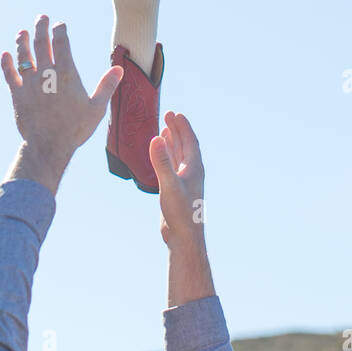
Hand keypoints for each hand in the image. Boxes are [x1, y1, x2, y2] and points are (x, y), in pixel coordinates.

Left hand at [1, 16, 122, 192]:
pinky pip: (9, 75)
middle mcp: (46, 74)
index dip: (60, 30)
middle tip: (42, 17)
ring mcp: (29, 83)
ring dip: (22, 42)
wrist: (49, 146)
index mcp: (66, 74)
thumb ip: (106, 86)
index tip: (60, 25)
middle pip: (41, 43)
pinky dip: (7, 63)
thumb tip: (119, 69)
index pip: (61, 43)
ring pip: (24, 56)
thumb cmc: (75, 129)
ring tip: (22, 33)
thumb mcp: (96, 108)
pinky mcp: (17, 95)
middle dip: (41, 28)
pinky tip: (5, 54)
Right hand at [150, 111, 204, 244]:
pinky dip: (167, 156)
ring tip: (165, 130)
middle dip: (177, 130)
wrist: (183, 237)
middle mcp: (192, 172)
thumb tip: (157, 138)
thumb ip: (162, 162)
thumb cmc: (180, 213)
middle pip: (185, 145)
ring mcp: (185, 181)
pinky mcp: (176, 190)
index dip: (183, 126)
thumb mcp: (169, 185)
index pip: (190, 141)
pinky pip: (173, 166)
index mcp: (194, 168)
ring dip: (173, 142)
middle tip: (168, 115)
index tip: (175, 113)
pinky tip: (160, 155)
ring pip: (179, 156)